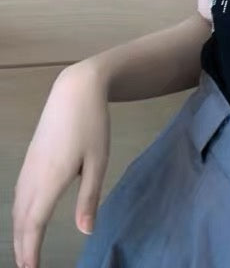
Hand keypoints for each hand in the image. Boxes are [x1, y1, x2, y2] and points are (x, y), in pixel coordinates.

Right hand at [12, 61, 110, 267]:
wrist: (75, 91)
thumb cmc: (91, 124)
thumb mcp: (98, 161)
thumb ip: (89, 197)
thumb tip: (85, 231)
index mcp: (50, 180)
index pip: (34, 225)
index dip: (30, 251)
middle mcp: (33, 177)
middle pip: (21, 221)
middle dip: (22, 248)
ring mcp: (28, 167)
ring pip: (17, 209)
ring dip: (18, 233)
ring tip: (24, 253)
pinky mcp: (30, 159)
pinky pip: (19, 195)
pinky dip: (19, 215)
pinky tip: (25, 220)